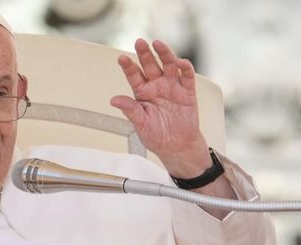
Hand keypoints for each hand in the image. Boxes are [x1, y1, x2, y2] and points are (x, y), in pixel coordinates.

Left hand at [110, 39, 210, 178]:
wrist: (177, 147)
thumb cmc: (156, 136)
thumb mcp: (140, 125)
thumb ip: (130, 110)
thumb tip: (113, 100)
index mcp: (142, 93)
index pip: (134, 76)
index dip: (128, 67)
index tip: (121, 59)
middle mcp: (156, 86)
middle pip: (150, 65)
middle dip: (145, 53)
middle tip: (139, 42)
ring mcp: (172, 87)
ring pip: (168, 65)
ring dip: (164, 53)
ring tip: (158, 44)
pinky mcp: (187, 91)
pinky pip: (186, 76)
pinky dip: (185, 68)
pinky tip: (180, 62)